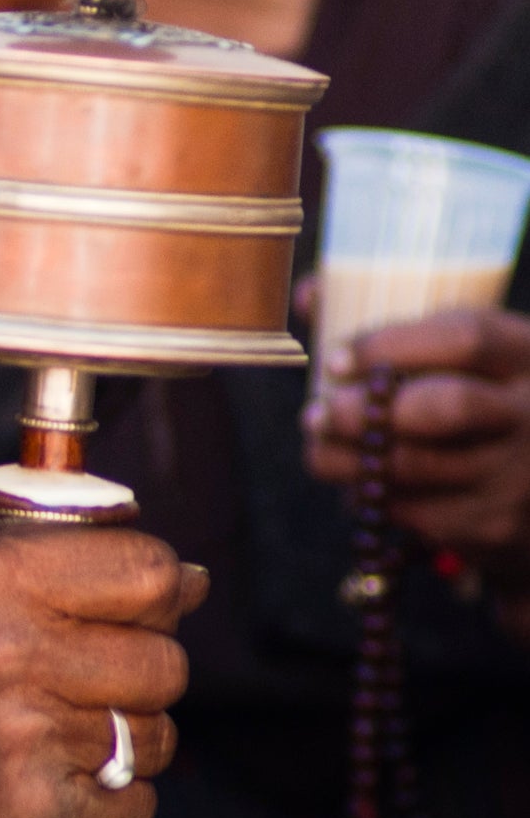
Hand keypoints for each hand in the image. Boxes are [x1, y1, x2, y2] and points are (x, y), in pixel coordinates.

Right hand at [0, 528, 200, 817]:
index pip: (147, 571)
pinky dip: (107, 802)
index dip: (161, 595)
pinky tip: (49, 784)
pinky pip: (135, 804)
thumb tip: (188, 578)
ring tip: (51, 739)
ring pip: (154, 738)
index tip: (142, 612)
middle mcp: (5, 649)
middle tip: (81, 688)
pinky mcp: (28, 810)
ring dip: (120, 744)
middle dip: (139, 680)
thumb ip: (52, 570)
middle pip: (164, 663)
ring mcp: (19, 734)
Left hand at [305, 306, 529, 632]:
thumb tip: (310, 294)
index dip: (390, 345)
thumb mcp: (460, 354)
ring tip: (317, 446)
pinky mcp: (495, 524)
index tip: (334, 358)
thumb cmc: (476, 399)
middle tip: (313, 413)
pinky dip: (371, 497)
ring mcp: (518, 473)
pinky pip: (413, 511)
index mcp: (527, 353)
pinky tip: (356, 483)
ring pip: (416, 466)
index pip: (465, 337)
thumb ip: (391, 323)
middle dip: (363, 410)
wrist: (528, 487)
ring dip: (346, 458)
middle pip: (444, 406)